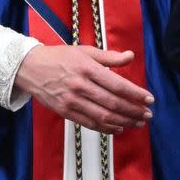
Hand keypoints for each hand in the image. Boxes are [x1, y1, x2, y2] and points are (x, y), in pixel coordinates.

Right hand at [14, 44, 153, 133]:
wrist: (30, 68)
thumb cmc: (60, 57)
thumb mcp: (85, 51)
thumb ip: (109, 56)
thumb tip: (130, 56)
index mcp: (88, 68)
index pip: (118, 85)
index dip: (136, 94)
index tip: (149, 99)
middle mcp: (81, 86)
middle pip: (113, 103)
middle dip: (134, 111)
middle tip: (148, 115)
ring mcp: (72, 101)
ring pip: (103, 116)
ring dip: (124, 122)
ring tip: (138, 123)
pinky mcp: (65, 112)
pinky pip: (90, 123)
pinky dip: (106, 128)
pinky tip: (118, 128)